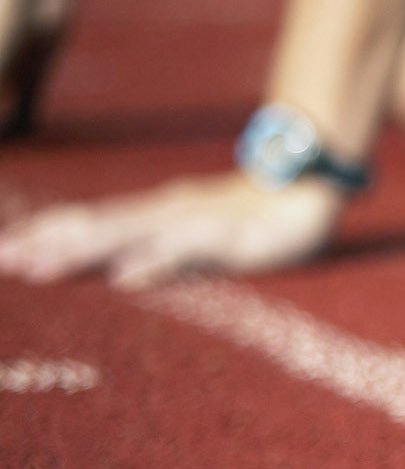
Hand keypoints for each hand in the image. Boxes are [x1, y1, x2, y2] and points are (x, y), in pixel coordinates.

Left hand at [0, 170, 343, 287]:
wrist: (311, 190)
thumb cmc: (254, 218)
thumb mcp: (199, 234)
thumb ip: (159, 251)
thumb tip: (113, 272)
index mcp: (156, 216)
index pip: (90, 222)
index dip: (45, 234)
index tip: (3, 251)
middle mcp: (167, 215)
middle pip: (99, 228)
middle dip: (49, 245)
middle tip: (2, 259)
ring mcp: (197, 224)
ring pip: (131, 237)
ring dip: (83, 252)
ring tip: (39, 269)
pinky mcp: (231, 238)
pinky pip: (186, 252)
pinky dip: (154, 263)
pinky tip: (124, 278)